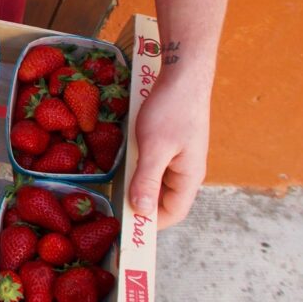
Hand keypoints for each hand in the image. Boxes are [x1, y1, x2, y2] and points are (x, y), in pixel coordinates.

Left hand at [127, 71, 210, 228]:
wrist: (183, 73)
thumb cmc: (171, 109)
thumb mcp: (155, 147)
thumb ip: (147, 180)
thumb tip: (141, 212)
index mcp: (189, 177)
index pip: (172, 213)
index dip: (150, 225)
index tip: (124, 228)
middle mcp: (186, 170)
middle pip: (163, 200)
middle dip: (141, 207)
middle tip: (113, 210)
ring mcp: (178, 156)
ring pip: (156, 182)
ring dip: (137, 187)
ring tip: (113, 190)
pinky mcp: (168, 143)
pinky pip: (152, 165)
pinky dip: (137, 169)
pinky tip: (121, 165)